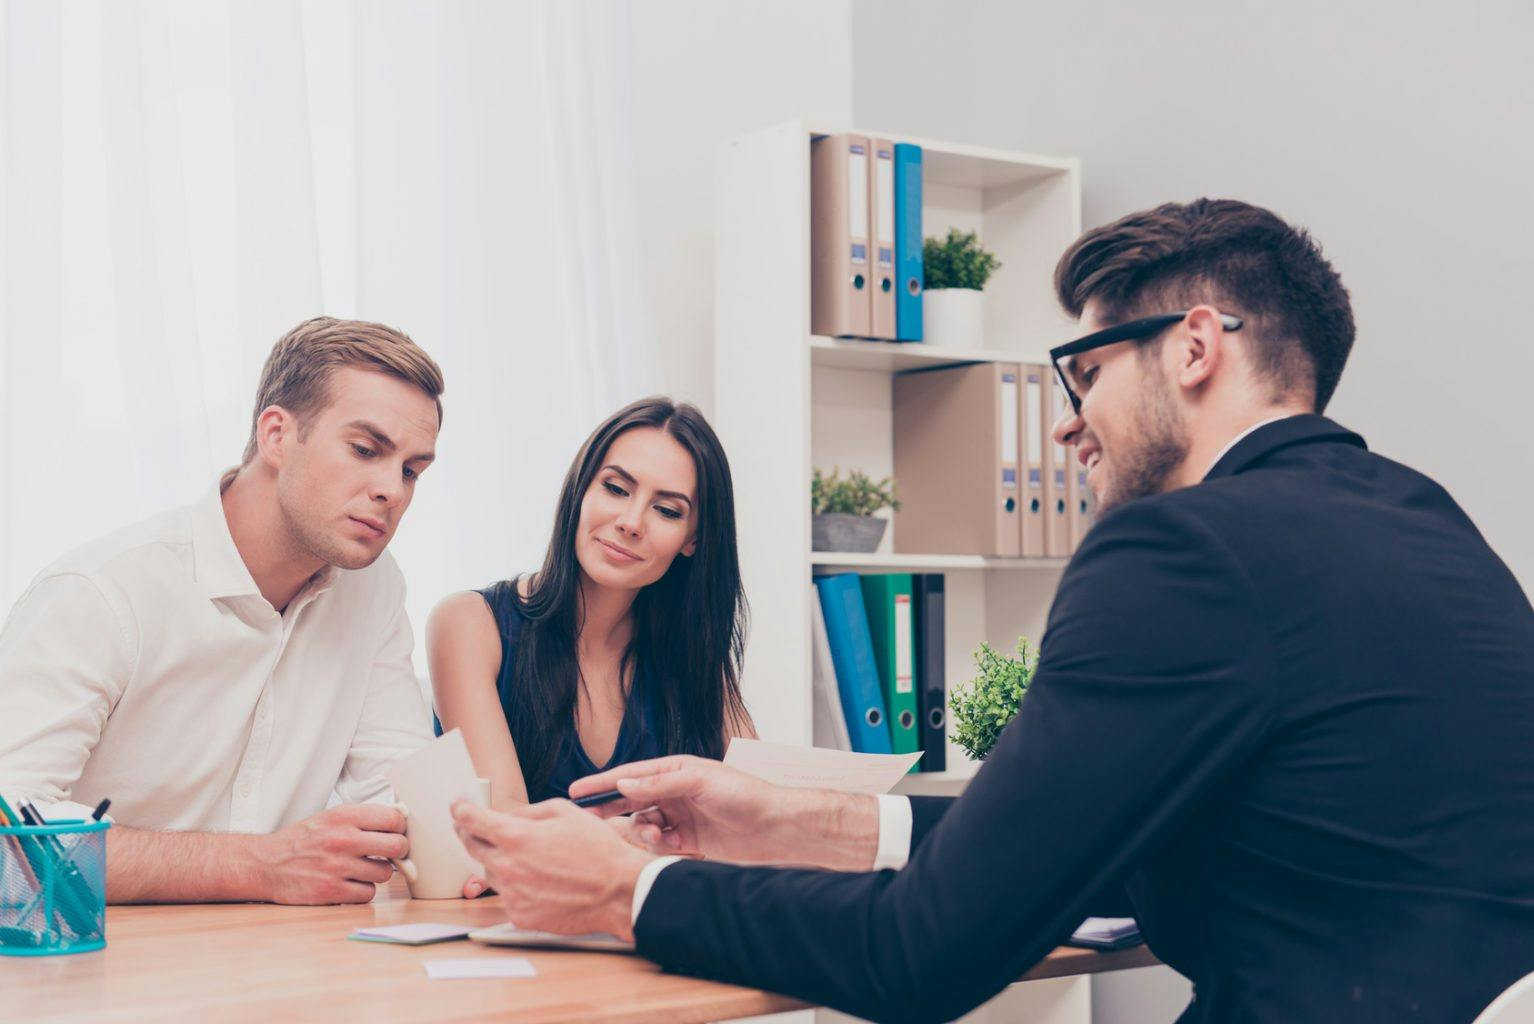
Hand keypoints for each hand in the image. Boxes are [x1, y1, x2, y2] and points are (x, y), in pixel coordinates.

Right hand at [252, 804, 406, 904]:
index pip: (393, 818)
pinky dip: (362, 890)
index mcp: (343, 816)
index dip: (399, 827)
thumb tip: (399, 821)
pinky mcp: (332, 891)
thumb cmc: (302, 840)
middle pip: (397, 846)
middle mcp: (342, 840)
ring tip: (361, 868)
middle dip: (397, 851)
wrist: (266, 865)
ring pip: (385, 873)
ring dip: (377, 873)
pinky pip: (368, 894)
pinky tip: (349, 883)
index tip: (395, 832)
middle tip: (389, 853)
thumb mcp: (330, 817)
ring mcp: (337, 867)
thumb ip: (362, 818)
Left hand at [451, 799, 650, 940]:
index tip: (457, 807)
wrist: (618, 891)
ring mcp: (511, 895)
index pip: (472, 820)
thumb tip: (507, 817)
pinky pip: (506, 895)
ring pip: (489, 873)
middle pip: (471, 847)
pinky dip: (515, 885)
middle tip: (474, 827)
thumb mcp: (565, 812)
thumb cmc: (597, 850)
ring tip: (524, 857)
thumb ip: (528, 812)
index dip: (460, 810)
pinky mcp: (519, 916)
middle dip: (469, 833)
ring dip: (497, 861)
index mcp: (516, 837)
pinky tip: (538, 880)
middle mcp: (507, 867)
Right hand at [568, 755, 786, 863]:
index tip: (575, 790)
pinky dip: (657, 847)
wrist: (775, 827)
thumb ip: (660, 783)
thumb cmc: (744, 795)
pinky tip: (669, 846)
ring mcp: (680, 818)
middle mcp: (675, 793)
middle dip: (609, 810)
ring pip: (643, 826)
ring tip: (654, 835)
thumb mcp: (699, 781)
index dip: (602, 782)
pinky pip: (659, 845)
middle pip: (631, 801)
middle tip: (586, 820)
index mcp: (676, 770)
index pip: (631, 775)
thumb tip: (624, 782)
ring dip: (641, 832)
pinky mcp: (688, 843)